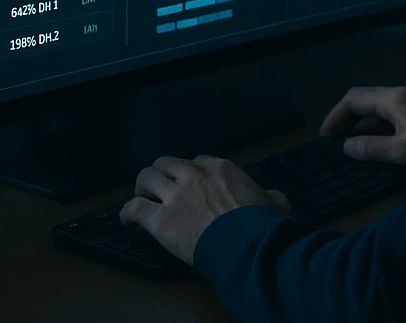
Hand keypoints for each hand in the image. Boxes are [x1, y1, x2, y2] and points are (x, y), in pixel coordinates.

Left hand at [119, 154, 289, 265]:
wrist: (246, 245)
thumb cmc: (260, 224)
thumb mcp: (272, 203)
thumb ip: (271, 197)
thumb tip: (278, 199)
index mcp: (218, 168)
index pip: (195, 161)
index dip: (189, 173)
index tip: (188, 185)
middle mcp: (193, 175)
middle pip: (166, 164)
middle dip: (161, 174)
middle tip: (160, 189)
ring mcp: (175, 196)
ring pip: (146, 178)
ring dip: (143, 188)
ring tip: (142, 199)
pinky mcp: (161, 220)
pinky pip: (135, 208)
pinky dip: (128, 213)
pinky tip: (127, 220)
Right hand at [319, 85, 405, 165]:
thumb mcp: (404, 151)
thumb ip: (373, 148)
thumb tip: (346, 146)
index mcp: (393, 99)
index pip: (353, 99)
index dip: (335, 116)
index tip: (324, 136)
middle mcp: (398, 94)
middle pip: (362, 98)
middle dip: (344, 116)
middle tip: (331, 138)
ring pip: (374, 104)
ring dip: (358, 120)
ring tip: (347, 140)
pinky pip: (386, 111)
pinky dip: (372, 123)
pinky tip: (372, 140)